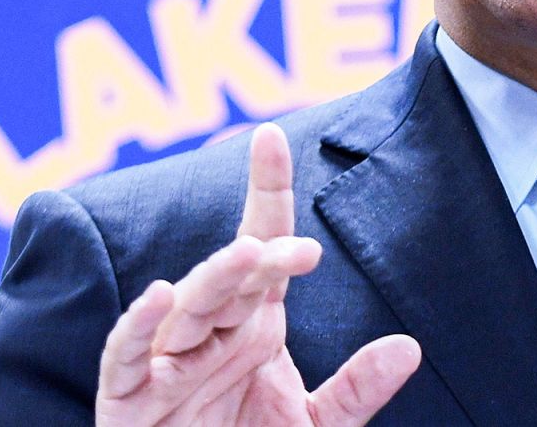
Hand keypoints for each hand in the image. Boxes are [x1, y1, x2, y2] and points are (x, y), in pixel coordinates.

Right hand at [96, 123, 420, 425]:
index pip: (262, 242)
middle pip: (234, 274)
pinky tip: (161, 296)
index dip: (267, 190)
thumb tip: (409, 348)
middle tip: (303, 252)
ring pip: (190, 305)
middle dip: (262, 254)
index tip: (271, 136)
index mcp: (253, 324)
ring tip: (248, 256)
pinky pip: (127, 357)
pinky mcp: (130, 401)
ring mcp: (168, 363)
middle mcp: (211, 332)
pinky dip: (139, 326)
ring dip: (216, 277)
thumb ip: (356, 389)